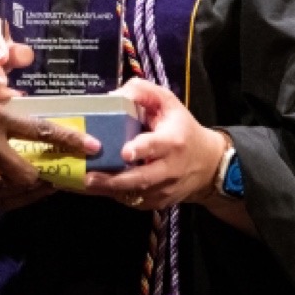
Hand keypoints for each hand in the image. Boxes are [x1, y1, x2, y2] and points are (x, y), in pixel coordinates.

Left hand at [83, 81, 226, 210]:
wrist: (208, 163)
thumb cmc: (181, 129)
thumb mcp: (168, 104)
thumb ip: (143, 93)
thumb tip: (114, 95)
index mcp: (173, 141)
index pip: (156, 146)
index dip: (141, 149)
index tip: (125, 152)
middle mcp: (170, 168)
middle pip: (141, 178)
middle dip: (114, 180)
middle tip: (89, 177)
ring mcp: (164, 188)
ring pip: (134, 194)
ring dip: (108, 190)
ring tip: (86, 185)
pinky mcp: (158, 202)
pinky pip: (133, 201)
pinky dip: (114, 196)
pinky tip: (98, 189)